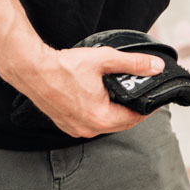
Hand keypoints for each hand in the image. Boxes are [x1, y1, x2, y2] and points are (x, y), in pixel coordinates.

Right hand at [5, 45, 164, 136]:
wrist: (33, 70)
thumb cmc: (65, 67)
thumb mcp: (106, 60)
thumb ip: (134, 64)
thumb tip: (156, 67)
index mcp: (100, 118)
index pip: (135, 118)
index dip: (148, 107)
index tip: (156, 97)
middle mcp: (87, 129)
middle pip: (122, 123)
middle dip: (134, 109)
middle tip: (143, 93)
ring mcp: (75, 128)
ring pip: (106, 123)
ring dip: (118, 112)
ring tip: (125, 94)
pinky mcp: (66, 123)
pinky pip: (91, 122)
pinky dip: (102, 112)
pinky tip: (104, 98)